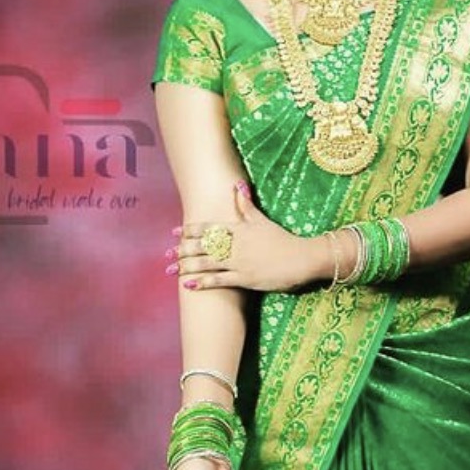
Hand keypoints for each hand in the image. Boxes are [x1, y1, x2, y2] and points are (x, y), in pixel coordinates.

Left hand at [173, 182, 320, 292]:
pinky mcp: (245, 278)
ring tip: (172, 269)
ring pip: (207, 262)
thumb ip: (246, 205)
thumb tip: (237, 186)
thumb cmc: (283, 239)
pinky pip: (219, 280)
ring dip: (188, 265)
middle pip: (203, 246)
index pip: (209, 228)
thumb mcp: (263, 220)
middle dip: (184, 250)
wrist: (301, 258)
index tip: (175, 232)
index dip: (190, 230)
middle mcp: (236, 244)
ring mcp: (239, 261)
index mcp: (239, 229)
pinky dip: (203, 281)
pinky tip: (188, 283)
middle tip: (167, 254)